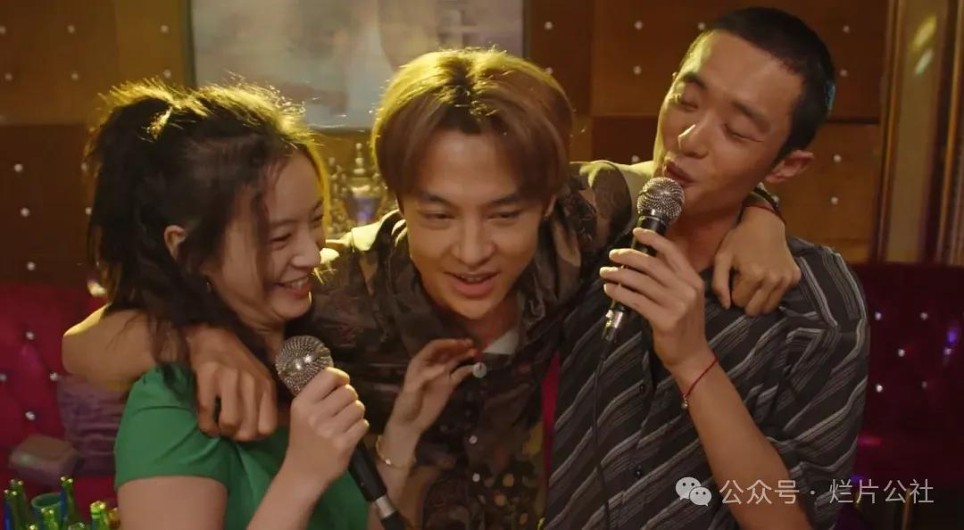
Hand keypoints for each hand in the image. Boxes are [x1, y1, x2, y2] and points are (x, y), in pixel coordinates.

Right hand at [188, 326, 277, 440]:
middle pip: (248, 430)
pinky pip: (207, 413)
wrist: (213, 337)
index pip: (267, 427)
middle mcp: (252, 383)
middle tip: (229, 431)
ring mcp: (231, 379)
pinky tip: (206, 423)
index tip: (244, 432)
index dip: (255, 436)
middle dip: (236, 436)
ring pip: (230, 423)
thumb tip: (261, 433)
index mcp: (266, 386)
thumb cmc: (237, 363)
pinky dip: (205, 425)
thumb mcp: (259, 380)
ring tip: (217, 427)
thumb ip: (262, 401)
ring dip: (221, 432)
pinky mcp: (209, 377)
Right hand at [284, 368, 368, 489]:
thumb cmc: (304, 439)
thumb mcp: (302, 413)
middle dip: (350, 399)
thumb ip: (319, 394)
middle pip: (349, 392)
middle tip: (343, 410)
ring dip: (356, 414)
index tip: (342, 386)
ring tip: (346, 423)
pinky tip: (349, 435)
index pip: (329, 375)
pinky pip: (363, 424)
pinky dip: (360, 428)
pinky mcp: (343, 444)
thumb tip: (342, 377)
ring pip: (358, 407)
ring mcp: (329, 430)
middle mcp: (314, 415)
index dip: (341, 378)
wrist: (303, 473)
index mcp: (302, 403)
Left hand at [388, 338, 475, 434]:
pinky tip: (475, 367)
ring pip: (454, 361)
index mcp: (420, 363)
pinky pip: (459, 375)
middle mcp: (432, 366)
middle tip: (470, 343)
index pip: (434, 348)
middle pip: (446, 352)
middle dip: (457, 346)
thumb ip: (426, 375)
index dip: (446, 343)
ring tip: (474, 351)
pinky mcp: (448, 386)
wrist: (410, 423)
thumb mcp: (411, 388)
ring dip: (463, 355)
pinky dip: (467, 370)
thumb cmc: (407, 404)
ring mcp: (441, 376)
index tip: (457, 343)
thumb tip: (444, 367)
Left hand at [600, 228, 712, 375]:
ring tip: (605, 272)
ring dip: (619, 274)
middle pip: (652, 265)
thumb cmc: (684, 326)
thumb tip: (643, 261)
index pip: (673, 252)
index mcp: (693, 281)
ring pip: (641, 282)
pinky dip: (620, 293)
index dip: (653, 239)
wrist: (691, 356)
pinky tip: (610, 289)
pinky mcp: (665, 320)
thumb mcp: (686, 298)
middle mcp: (687, 290)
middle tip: (613, 254)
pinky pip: (636, 301)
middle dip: (629, 256)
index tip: (636, 232)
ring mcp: (677, 305)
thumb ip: (671, 280)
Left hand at [712, 206, 799, 315]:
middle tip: (745, 283)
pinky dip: (773, 292)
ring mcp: (786, 279)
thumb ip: (718, 284)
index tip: (736, 278)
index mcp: (753, 276)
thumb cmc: (739, 240)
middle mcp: (773, 280)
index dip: (734, 292)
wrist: (765, 224)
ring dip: (760, 299)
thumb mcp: (722, 258)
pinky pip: (781, 296)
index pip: (739, 302)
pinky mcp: (795, 277)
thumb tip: (726, 307)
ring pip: (769, 307)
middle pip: (755, 309)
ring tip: (756, 282)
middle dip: (747, 300)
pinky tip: (768, 277)